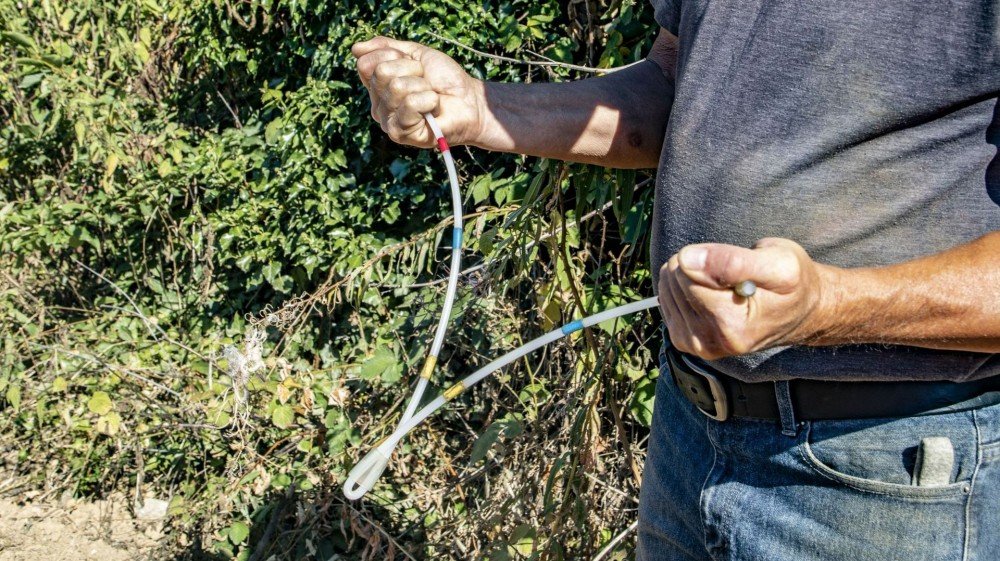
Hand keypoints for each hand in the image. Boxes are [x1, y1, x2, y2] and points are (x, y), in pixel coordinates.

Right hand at [351, 36, 484, 147]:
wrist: (469, 100)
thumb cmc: (445, 79)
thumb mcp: (416, 54)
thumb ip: (386, 48)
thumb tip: (355, 49)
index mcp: (377, 86)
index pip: (366, 63)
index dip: (394, 56)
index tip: (414, 64)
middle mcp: (378, 105)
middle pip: (382, 73)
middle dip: (411, 70)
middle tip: (426, 81)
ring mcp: (388, 121)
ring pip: (397, 87)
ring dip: (423, 86)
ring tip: (431, 95)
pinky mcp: (400, 134)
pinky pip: (409, 104)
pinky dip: (428, 100)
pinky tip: (433, 108)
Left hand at [658, 238, 835, 359]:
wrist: (802, 312)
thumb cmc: (794, 284)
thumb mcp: (779, 263)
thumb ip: (731, 261)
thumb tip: (686, 259)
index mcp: (732, 325)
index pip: (687, 274)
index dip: (708, 259)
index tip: (735, 266)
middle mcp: (710, 342)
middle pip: (674, 281)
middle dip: (699, 267)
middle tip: (732, 276)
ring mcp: (696, 345)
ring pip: (667, 288)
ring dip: (692, 278)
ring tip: (725, 286)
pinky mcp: (686, 341)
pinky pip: (666, 301)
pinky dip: (685, 290)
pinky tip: (711, 294)